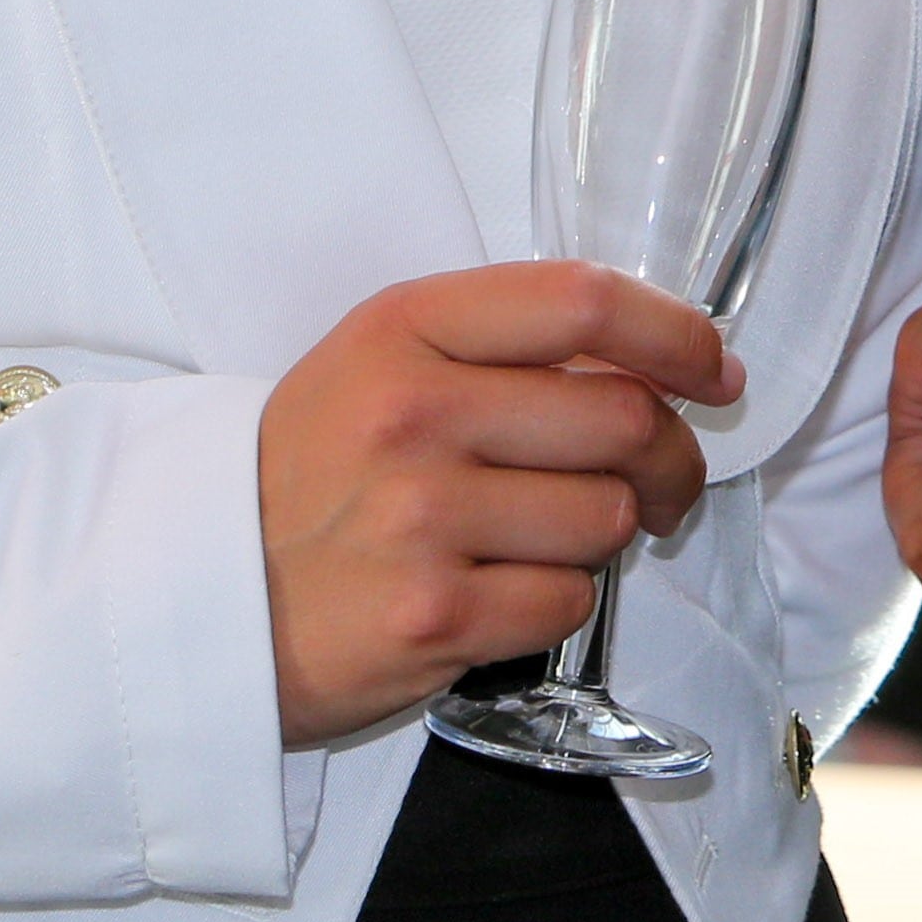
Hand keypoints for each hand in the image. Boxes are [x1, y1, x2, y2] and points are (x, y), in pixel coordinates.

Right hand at [257, 261, 735, 747]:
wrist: (206, 584)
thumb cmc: (311, 468)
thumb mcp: (378, 360)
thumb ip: (496, 344)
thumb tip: (654, 360)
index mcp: (404, 327)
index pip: (581, 302)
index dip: (675, 332)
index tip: (714, 366)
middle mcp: (416, 411)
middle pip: (624, 418)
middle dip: (672, 455)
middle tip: (665, 477)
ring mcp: (424, 518)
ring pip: (609, 516)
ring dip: (607, 532)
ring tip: (548, 533)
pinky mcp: (436, 619)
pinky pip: (570, 602)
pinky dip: (559, 599)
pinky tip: (503, 586)